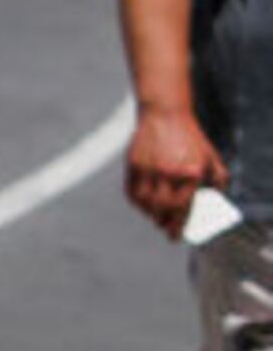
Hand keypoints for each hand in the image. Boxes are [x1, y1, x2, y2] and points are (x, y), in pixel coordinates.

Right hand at [128, 109, 226, 236]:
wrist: (165, 114)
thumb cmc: (189, 137)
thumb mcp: (210, 156)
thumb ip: (217, 178)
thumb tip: (214, 201)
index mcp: (191, 171)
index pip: (185, 207)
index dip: (180, 225)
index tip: (176, 236)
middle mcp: (169, 172)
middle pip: (164, 208)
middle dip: (164, 222)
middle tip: (165, 228)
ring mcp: (149, 168)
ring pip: (146, 202)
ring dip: (150, 214)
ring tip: (156, 216)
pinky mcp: (134, 164)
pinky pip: (132, 192)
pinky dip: (138, 203)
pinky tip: (144, 204)